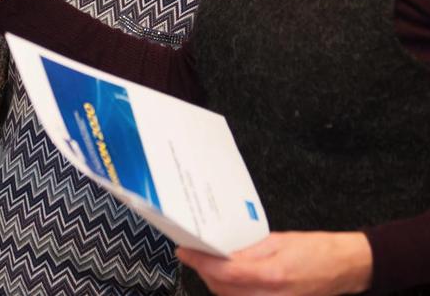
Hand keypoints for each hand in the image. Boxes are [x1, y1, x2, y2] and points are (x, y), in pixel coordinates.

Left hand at [177, 232, 372, 295]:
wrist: (345, 268)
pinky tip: (227, 281)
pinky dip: (231, 293)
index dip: (200, 262)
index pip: (224, 272)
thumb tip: (218, 250)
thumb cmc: (317, 251)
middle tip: (193, 254)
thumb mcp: (277, 240)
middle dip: (203, 271)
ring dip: (215, 283)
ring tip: (208, 264)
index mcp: (272, 274)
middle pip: (222, 289)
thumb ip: (246, 249)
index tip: (185, 251)